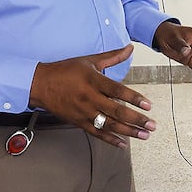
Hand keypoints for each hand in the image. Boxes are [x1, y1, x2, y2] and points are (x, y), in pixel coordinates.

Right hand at [29, 45, 153, 147]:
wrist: (40, 85)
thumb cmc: (65, 71)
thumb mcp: (89, 60)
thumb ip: (112, 56)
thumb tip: (130, 48)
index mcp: (93, 81)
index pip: (117, 91)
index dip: (134, 98)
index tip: (148, 105)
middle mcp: (89, 98)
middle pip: (116, 111)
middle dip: (136, 119)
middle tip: (152, 125)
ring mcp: (84, 112)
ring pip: (109, 125)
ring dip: (129, 131)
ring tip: (144, 135)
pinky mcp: (78, 122)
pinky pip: (97, 133)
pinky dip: (111, 139)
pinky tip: (124, 144)